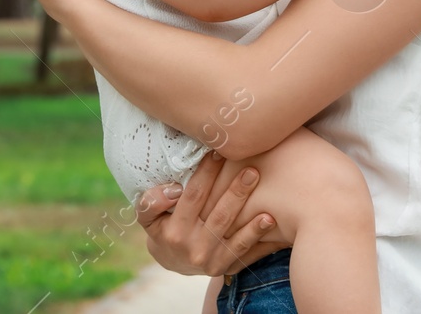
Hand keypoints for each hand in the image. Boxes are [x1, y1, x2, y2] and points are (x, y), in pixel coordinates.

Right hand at [135, 152, 285, 275]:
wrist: (173, 263)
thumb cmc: (163, 228)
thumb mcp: (148, 217)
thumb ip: (152, 201)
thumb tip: (173, 189)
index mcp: (174, 232)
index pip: (193, 197)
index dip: (206, 173)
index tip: (218, 152)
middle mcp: (194, 249)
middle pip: (220, 216)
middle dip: (236, 192)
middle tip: (252, 171)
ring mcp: (212, 261)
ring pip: (236, 239)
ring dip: (253, 223)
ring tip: (269, 205)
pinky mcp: (226, 269)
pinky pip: (246, 255)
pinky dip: (261, 242)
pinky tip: (272, 226)